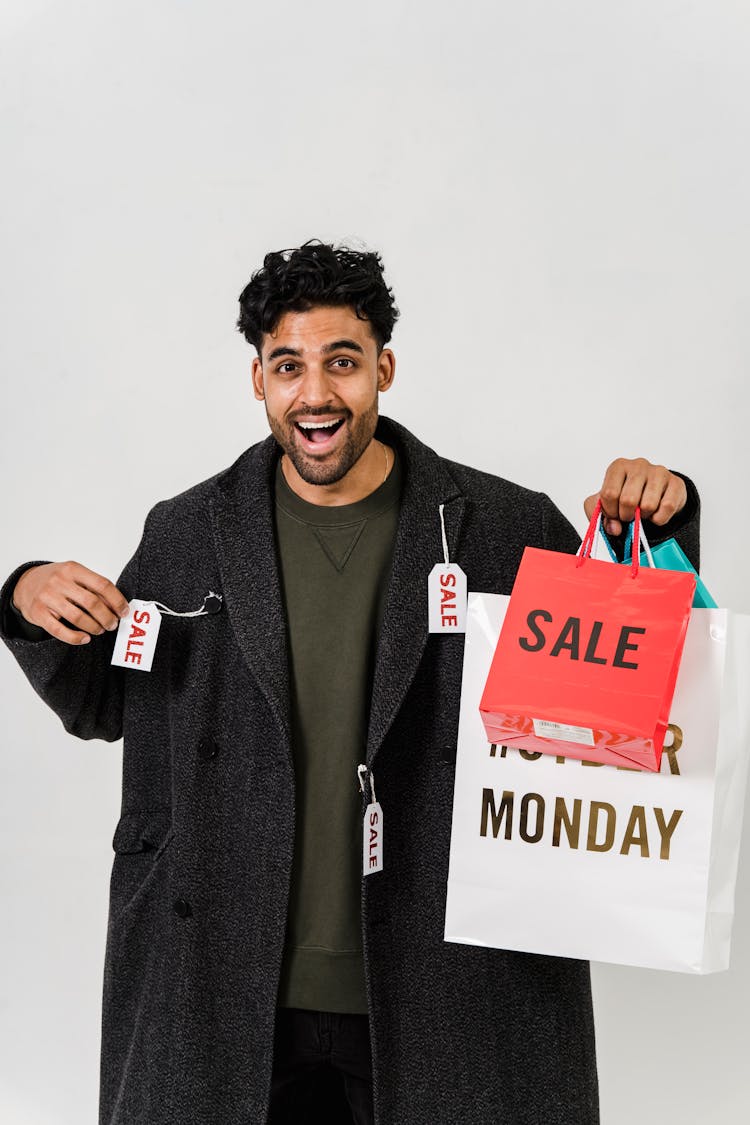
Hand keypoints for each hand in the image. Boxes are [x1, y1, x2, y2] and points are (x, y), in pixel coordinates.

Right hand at [12, 561, 129, 645]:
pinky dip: (75, 637)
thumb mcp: (74, 575)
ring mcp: (47, 597)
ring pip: (77, 617)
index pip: (102, 585)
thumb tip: (117, 605)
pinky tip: (85, 639)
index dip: (117, 600)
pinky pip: (59, 630)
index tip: (124, 611)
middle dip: (107, 617)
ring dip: (94, 627)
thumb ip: (93, 586)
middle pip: (92, 603)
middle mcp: (59, 581)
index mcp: (73, 569)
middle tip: (113, 625)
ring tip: (100, 630)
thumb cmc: (56, 580)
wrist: (24, 583)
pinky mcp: (38, 613)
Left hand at [583, 458, 686, 536]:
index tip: (614, 514)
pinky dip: (660, 518)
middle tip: (629, 515)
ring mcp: (658, 472)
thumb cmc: (627, 496)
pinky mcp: (676, 482)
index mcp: (618, 466)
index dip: (610, 512)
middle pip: (628, 500)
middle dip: (627, 516)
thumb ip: (600, 516)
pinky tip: (656, 512)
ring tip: (643, 512)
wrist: (655, 494)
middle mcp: (638, 465)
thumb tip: (615, 528)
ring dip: (644, 517)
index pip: (609, 494)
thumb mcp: (606, 504)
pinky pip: (667, 508)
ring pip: (648, 505)